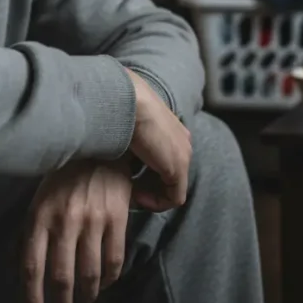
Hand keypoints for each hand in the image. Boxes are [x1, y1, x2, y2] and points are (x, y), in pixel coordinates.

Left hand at [22, 159, 131, 302]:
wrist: (99, 145)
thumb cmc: (64, 176)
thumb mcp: (39, 200)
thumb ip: (30, 233)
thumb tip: (22, 269)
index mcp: (40, 216)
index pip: (32, 266)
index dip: (32, 296)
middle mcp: (65, 220)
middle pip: (61, 276)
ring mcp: (93, 219)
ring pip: (90, 272)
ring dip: (87, 294)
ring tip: (84, 301)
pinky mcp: (117, 217)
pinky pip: (114, 258)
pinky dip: (110, 277)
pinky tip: (105, 282)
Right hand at [126, 69, 191, 210]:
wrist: (127, 100)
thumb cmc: (119, 109)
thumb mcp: (127, 126)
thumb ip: (131, 141)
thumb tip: (118, 156)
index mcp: (172, 129)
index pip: (164, 159)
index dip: (145, 173)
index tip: (126, 176)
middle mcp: (183, 142)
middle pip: (169, 174)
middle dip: (148, 184)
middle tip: (128, 188)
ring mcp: (183, 155)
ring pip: (171, 187)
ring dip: (150, 194)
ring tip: (130, 192)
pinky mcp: (178, 168)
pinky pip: (173, 198)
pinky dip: (155, 202)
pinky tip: (136, 196)